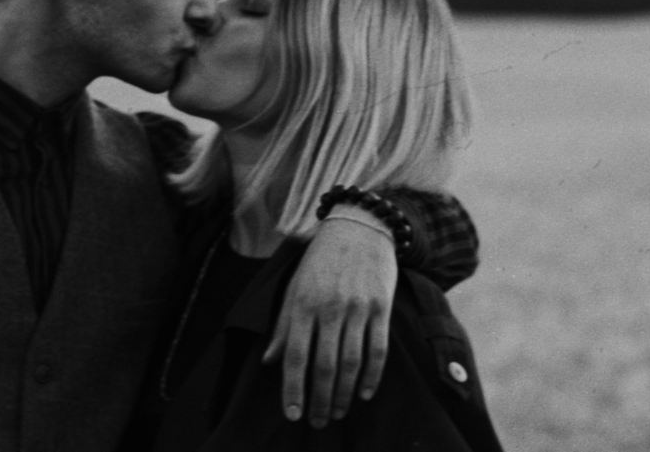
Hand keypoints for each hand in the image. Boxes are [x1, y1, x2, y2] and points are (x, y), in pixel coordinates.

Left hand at [263, 211, 396, 427]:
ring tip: (338, 413)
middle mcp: (329, 307)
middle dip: (320, 400)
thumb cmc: (321, 260)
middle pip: (325, 366)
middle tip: (318, 422)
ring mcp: (357, 307)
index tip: (292, 414)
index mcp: (303, 303)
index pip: (295, 355)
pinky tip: (365, 394)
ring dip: (345, 394)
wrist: (359, 227)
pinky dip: (372, 376)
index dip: (293, 389)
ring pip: (351, 363)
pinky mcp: (380, 307)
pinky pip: (378, 349)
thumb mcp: (295, 286)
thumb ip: (283, 325)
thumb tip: (269, 361)